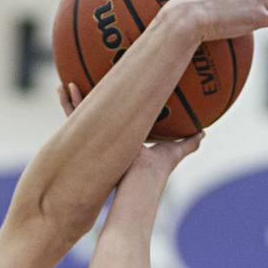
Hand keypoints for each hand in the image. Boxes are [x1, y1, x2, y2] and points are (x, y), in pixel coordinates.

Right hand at [58, 82, 202, 180]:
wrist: (141, 184)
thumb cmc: (157, 173)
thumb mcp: (174, 152)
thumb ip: (188, 142)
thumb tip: (203, 132)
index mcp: (122, 143)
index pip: (113, 120)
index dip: (110, 108)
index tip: (109, 92)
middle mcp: (107, 141)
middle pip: (94, 115)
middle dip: (86, 101)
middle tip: (78, 85)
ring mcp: (95, 140)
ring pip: (81, 115)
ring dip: (73, 99)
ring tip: (65, 84)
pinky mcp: (88, 139)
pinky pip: (76, 117)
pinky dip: (70, 104)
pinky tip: (64, 88)